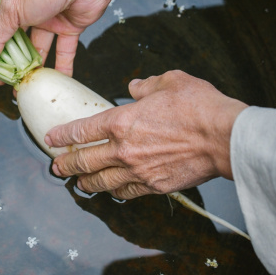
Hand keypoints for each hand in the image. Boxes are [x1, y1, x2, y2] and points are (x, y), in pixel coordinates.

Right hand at [0, 0, 143, 84]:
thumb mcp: (13, 8)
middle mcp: (26, 3)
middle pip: (13, 36)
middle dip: (8, 59)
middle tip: (0, 80)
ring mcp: (48, 14)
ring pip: (37, 45)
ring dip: (31, 66)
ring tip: (23, 86)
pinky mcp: (69, 24)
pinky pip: (63, 49)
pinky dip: (61, 65)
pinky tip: (55, 82)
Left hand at [45, 70, 247, 198]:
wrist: (224, 137)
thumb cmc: (198, 107)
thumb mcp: (169, 81)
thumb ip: (146, 85)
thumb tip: (134, 86)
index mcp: (121, 121)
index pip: (82, 131)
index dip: (62, 135)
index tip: (51, 138)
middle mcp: (123, 150)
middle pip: (84, 162)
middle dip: (65, 165)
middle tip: (56, 167)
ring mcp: (138, 171)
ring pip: (101, 182)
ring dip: (86, 183)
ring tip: (78, 183)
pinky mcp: (154, 186)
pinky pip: (126, 193)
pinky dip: (115, 192)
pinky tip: (112, 191)